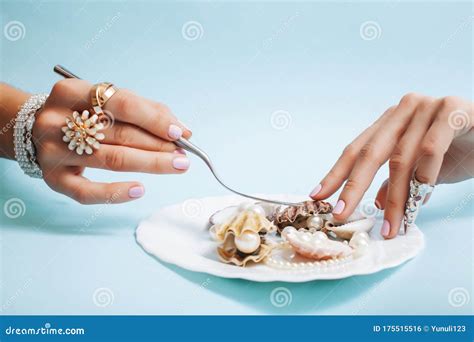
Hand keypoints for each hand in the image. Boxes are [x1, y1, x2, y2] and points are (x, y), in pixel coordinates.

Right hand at [32, 79, 191, 203]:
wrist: (34, 130)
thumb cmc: (82, 114)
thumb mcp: (104, 101)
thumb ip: (143, 110)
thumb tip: (182, 129)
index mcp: (70, 92)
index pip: (121, 103)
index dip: (154, 118)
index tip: (179, 132)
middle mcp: (57, 120)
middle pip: (120, 134)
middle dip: (158, 145)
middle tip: (184, 154)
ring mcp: (53, 151)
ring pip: (111, 160)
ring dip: (150, 164)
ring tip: (177, 166)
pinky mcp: (53, 179)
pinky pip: (87, 192)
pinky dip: (116, 193)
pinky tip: (140, 189)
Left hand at [310, 93, 472, 237]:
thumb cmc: (458, 151)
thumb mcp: (420, 171)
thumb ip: (396, 183)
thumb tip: (374, 204)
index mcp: (390, 122)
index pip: (356, 149)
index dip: (335, 174)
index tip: (317, 197)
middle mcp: (402, 110)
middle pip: (369, 152)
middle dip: (353, 187)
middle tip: (341, 215)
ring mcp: (426, 107)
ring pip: (400, 158)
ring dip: (394, 197)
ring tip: (390, 227)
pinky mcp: (452, 110)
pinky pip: (430, 150)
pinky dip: (423, 178)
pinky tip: (419, 201)